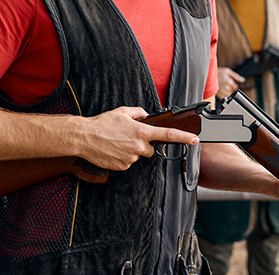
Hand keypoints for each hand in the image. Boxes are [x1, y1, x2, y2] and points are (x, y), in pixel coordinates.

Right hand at [80, 106, 198, 170]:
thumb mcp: (123, 112)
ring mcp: (131, 158)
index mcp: (142, 132)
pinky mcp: (122, 166)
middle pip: (150, 149)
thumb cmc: (102, 124)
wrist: (84, 137)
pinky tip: (113, 150)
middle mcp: (139, 146)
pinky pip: (128, 162)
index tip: (195, 139)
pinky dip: (123, 157)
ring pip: (138, 155)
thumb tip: (145, 115)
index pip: (167, 135)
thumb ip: (139, 112)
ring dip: (131, 150)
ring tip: (117, 142)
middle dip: (144, 144)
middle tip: (129, 137)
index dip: (183, 137)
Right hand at [216, 67, 244, 97]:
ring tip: (223, 88)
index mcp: (230, 81)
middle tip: (226, 85)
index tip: (230, 83)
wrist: (208, 75)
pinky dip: (224, 95)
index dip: (234, 85)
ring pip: (229, 95)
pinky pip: (224, 98)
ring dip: (228, 92)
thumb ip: (236, 76)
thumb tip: (243, 80)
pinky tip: (221, 91)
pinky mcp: (218, 95)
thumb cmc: (217, 72)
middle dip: (231, 89)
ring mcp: (222, 92)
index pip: (236, 87)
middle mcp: (227, 87)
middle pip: (233, 91)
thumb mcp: (227, 71)